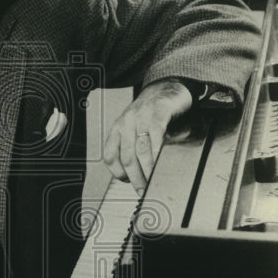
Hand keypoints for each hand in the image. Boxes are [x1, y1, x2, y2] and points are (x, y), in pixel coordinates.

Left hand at [103, 79, 192, 193]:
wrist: (166, 86)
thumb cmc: (152, 112)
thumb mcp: (136, 129)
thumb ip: (133, 148)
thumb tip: (139, 175)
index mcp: (118, 129)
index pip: (110, 156)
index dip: (118, 174)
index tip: (129, 184)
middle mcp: (126, 123)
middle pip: (127, 157)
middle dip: (136, 178)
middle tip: (145, 191)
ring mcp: (141, 116)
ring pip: (141, 149)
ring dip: (147, 170)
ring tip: (154, 181)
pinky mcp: (159, 111)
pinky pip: (156, 134)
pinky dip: (158, 151)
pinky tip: (162, 162)